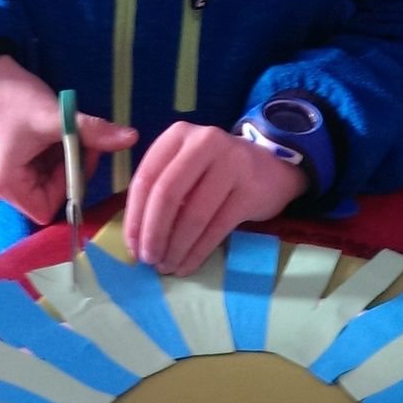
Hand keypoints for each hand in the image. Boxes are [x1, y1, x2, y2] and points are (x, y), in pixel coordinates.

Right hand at [0, 56, 136, 224]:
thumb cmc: (10, 95)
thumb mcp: (54, 116)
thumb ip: (92, 132)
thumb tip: (132, 138)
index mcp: (2, 185)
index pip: (47, 207)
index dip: (68, 185)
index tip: (78, 152)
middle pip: (43, 197)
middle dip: (64, 170)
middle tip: (74, 138)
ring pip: (36, 184)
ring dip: (53, 163)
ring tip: (53, 133)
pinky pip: (25, 173)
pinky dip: (40, 158)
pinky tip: (40, 136)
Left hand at [123, 122, 307, 274]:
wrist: (270, 170)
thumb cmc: (215, 174)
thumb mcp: (185, 167)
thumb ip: (160, 190)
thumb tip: (136, 238)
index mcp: (178, 135)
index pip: (146, 177)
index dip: (134, 216)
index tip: (131, 246)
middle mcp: (204, 142)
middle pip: (167, 194)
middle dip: (153, 233)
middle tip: (148, 259)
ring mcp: (231, 163)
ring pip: (193, 214)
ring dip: (175, 248)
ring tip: (166, 266)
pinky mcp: (250, 190)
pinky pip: (217, 228)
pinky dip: (197, 253)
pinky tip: (186, 266)